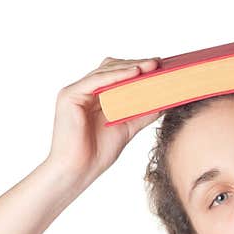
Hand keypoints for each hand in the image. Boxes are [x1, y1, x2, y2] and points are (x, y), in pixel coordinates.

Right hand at [45, 56, 163, 186]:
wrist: (78, 171)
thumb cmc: (97, 153)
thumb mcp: (127, 128)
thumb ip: (141, 113)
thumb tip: (163, 101)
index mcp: (94, 97)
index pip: (117, 76)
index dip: (137, 69)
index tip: (159, 66)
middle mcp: (84, 91)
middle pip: (112, 69)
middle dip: (136, 64)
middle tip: (158, 62)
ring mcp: (75, 92)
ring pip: (105, 71)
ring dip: (130, 67)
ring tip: (151, 66)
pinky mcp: (70, 95)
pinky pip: (96, 80)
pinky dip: (116, 76)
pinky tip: (134, 73)